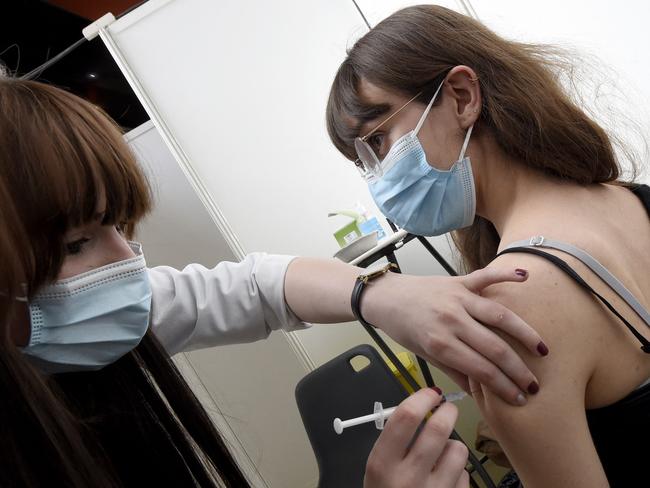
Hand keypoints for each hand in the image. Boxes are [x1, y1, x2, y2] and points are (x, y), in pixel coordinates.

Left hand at [362, 267, 547, 405]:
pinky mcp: (458, 281)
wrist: (384, 297)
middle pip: (494, 348)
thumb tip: (479, 391)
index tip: (519, 398)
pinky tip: (525, 278)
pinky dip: (504, 275)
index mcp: (440, 343)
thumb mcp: (424, 355)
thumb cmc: (402, 328)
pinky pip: (484, 277)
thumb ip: (454, 371)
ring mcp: (457, 298)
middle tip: (535, 385)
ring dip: (524, 333)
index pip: (481, 370)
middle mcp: (451, 320)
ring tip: (543, 351)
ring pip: (498, 315)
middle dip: (518, 370)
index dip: (504, 387)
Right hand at [365, 388, 468, 487]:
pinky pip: (465, 474)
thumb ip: (395, 439)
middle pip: (438, 429)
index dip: (421, 398)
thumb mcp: (379, 468)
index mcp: (382, 465)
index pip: (405, 417)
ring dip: (453, 445)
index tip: (429, 393)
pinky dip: (458, 471)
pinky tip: (445, 478)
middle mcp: (407, 479)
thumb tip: (421, 407)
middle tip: (447, 409)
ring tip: (442, 453)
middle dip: (447, 412)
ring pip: (457, 449)